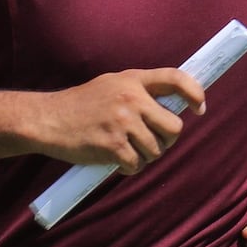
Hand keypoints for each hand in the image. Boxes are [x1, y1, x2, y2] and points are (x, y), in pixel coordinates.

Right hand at [31, 68, 205, 171]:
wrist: (47, 119)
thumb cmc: (82, 104)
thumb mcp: (112, 85)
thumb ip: (140, 91)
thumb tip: (174, 106)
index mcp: (133, 80)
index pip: (176, 79)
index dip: (195, 93)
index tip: (199, 108)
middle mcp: (131, 99)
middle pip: (174, 128)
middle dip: (166, 140)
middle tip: (151, 141)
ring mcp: (123, 123)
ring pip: (157, 150)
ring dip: (146, 156)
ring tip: (127, 150)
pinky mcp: (113, 146)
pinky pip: (137, 165)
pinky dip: (130, 168)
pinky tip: (117, 161)